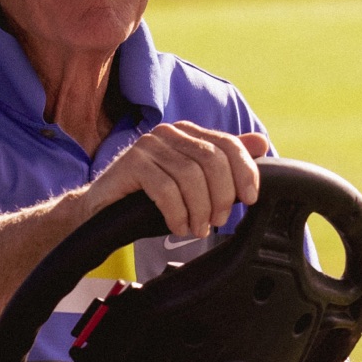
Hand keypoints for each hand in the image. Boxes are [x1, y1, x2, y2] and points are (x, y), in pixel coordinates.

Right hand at [82, 123, 266, 241]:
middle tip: (218, 220)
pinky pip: (165, 188)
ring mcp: (148, 146)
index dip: (245, 171)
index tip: (250, 199)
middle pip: (212, 159)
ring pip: (190, 175)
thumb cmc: (149, 200)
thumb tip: (261, 142)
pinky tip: (178, 226)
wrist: (101, 211)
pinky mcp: (130, 164)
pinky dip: (177, 212)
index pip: (228, 144)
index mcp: (188, 134)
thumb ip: (224, 163)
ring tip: (197, 228)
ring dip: (199, 208)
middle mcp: (169, 133)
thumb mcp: (193, 184)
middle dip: (221, 195)